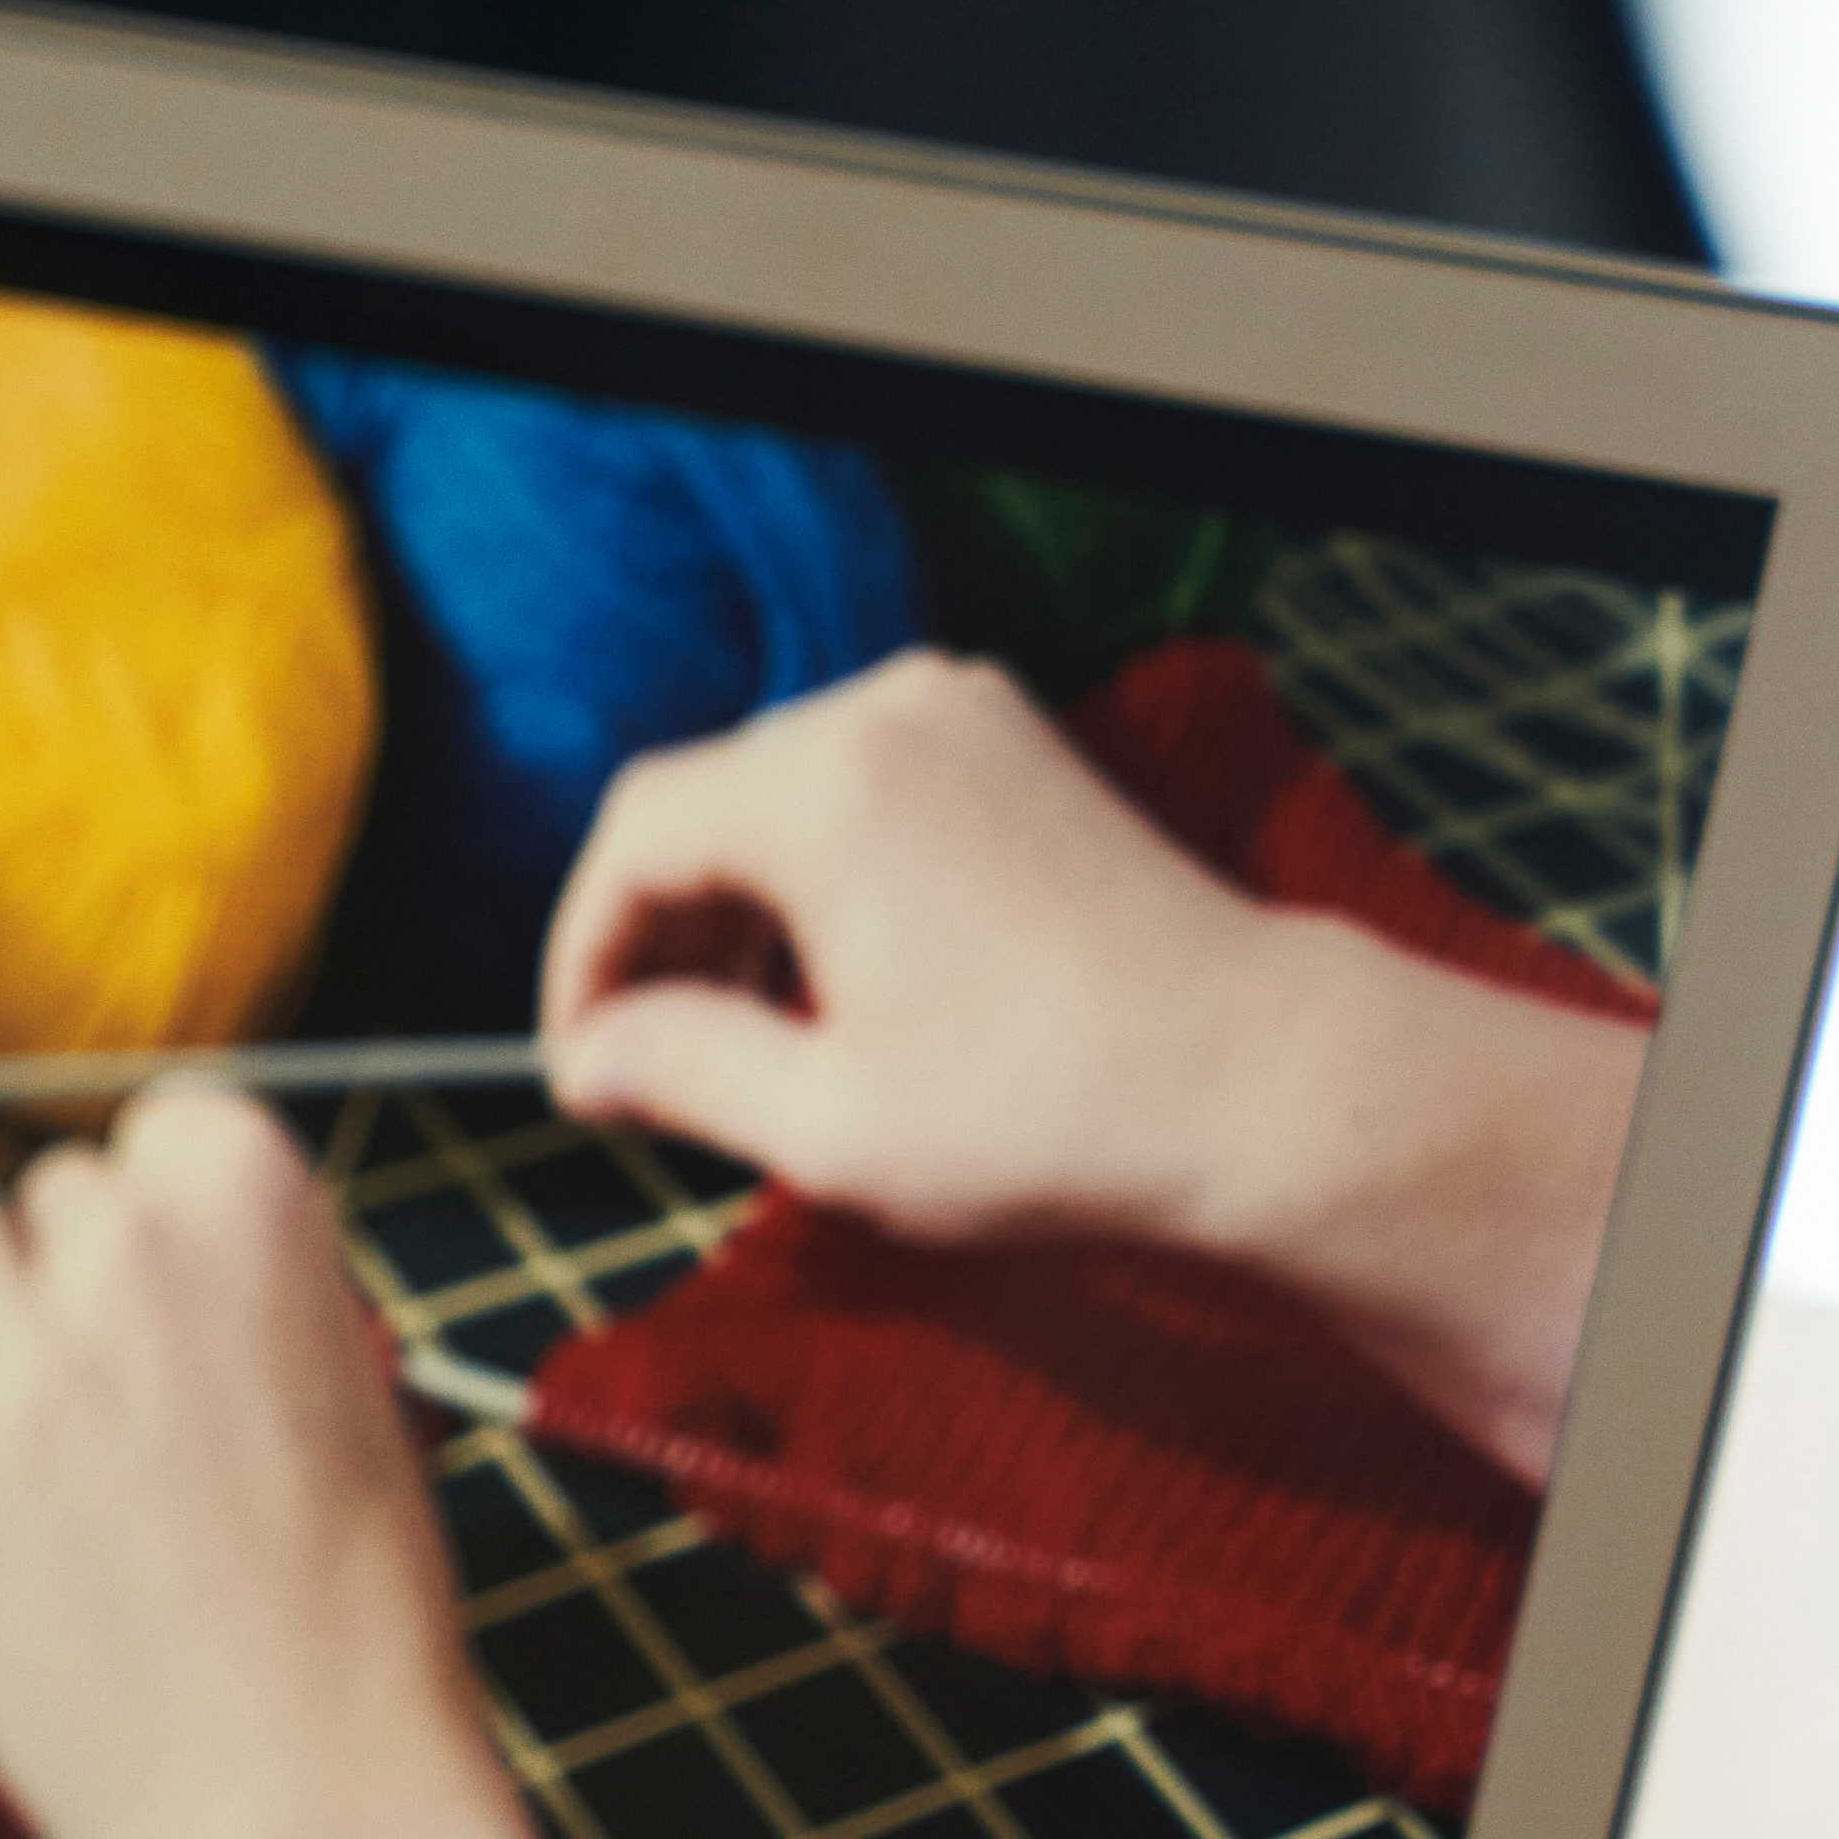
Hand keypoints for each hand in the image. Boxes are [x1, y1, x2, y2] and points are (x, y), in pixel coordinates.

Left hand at [0, 1075, 704, 1838]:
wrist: (314, 1800)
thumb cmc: (355, 1627)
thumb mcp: (354, 1406)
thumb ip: (251, 1312)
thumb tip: (144, 1259)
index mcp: (268, 1226)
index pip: (165, 1129)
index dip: (150, 1189)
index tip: (144, 1232)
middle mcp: (140, 1273)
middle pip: (53, 1193)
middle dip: (61, 1256)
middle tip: (94, 1362)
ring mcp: (27, 1376)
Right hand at [540, 647, 1646, 1476]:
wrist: (1256, 1076)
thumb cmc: (1050, 1108)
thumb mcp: (821, 1124)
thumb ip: (676, 1070)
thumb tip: (591, 1058)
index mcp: (826, 787)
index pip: (632, 839)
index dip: (582, 958)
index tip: (586, 1064)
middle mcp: (889, 713)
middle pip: (701, 803)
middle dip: (658, 935)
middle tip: (649, 1066)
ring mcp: (964, 716)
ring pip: (777, 795)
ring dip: (736, 909)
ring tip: (746, 1040)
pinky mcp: (1015, 748)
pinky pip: (861, 789)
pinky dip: (817, 876)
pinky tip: (834, 984)